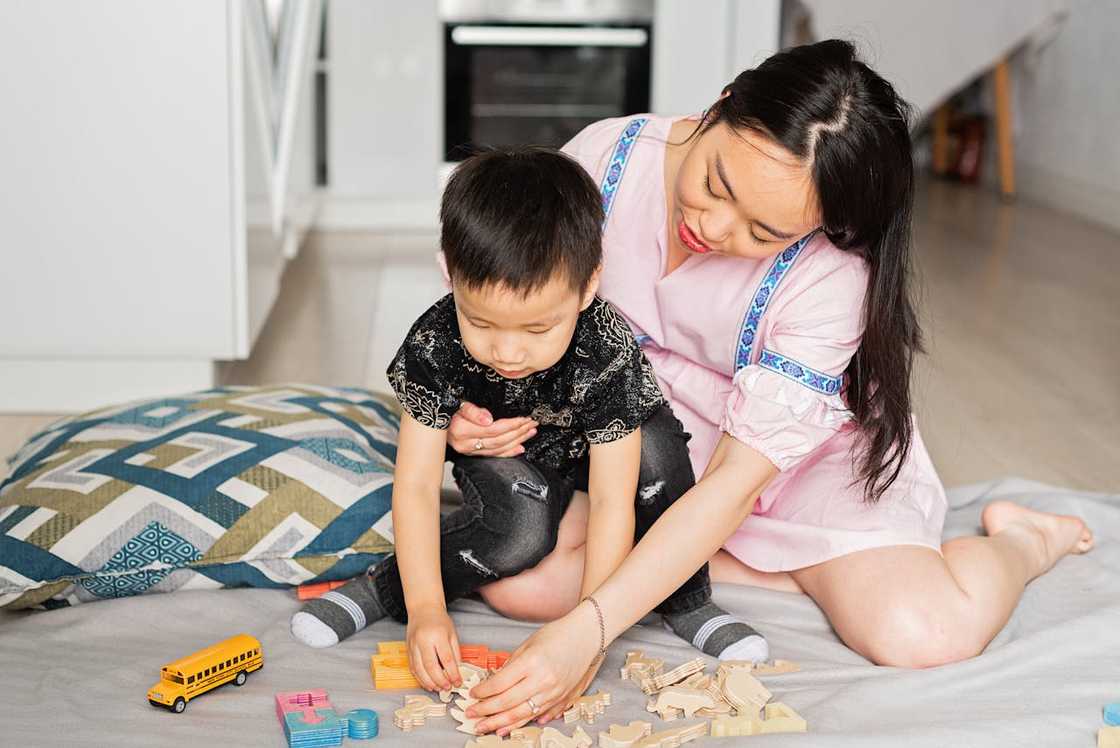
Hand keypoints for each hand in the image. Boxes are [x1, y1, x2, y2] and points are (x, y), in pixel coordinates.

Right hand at [405, 605, 462, 691]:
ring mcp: (413, 646)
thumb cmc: (439, 621)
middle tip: (447, 688)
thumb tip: (458, 671)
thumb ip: (455, 652)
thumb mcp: (452, 633)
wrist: (423, 610)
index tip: (458, 682)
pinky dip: (420, 678)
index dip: (453, 674)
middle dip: (440, 681)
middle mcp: (423, 641)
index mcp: (437, 635)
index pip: (446, 659)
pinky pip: (413, 668)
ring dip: (429, 682)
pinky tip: (427, 684)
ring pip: (419, 670)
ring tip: (438, 689)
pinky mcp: (407, 650)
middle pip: (431, 666)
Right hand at [447, 401, 537, 457]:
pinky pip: (494, 455)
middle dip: (518, 432)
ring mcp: (469, 451)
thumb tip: (488, 419)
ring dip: (517, 440)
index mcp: (462, 430)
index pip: (493, 429)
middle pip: (499, 440)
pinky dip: (509, 452)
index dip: (511, 425)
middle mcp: (465, 444)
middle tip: (532, 423)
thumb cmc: (446, 409)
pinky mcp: (472, 454)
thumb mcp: (457, 403)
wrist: (435, 421)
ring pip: (498, 449)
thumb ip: (472, 411)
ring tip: (530, 432)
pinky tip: (520, 448)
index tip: (524, 418)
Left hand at [466, 603, 601, 734]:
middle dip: (486, 710)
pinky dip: (524, 722)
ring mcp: (554, 692)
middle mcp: (543, 680)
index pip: (500, 683)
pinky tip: (510, 727)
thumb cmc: (558, 634)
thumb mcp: (529, 644)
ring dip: (501, 722)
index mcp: (532, 663)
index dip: (483, 691)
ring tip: (485, 726)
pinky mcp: (562, 699)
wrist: (587, 636)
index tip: (472, 694)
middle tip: (471, 714)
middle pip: (508, 702)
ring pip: (522, 714)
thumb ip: (512, 664)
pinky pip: (540, 715)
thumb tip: (495, 682)